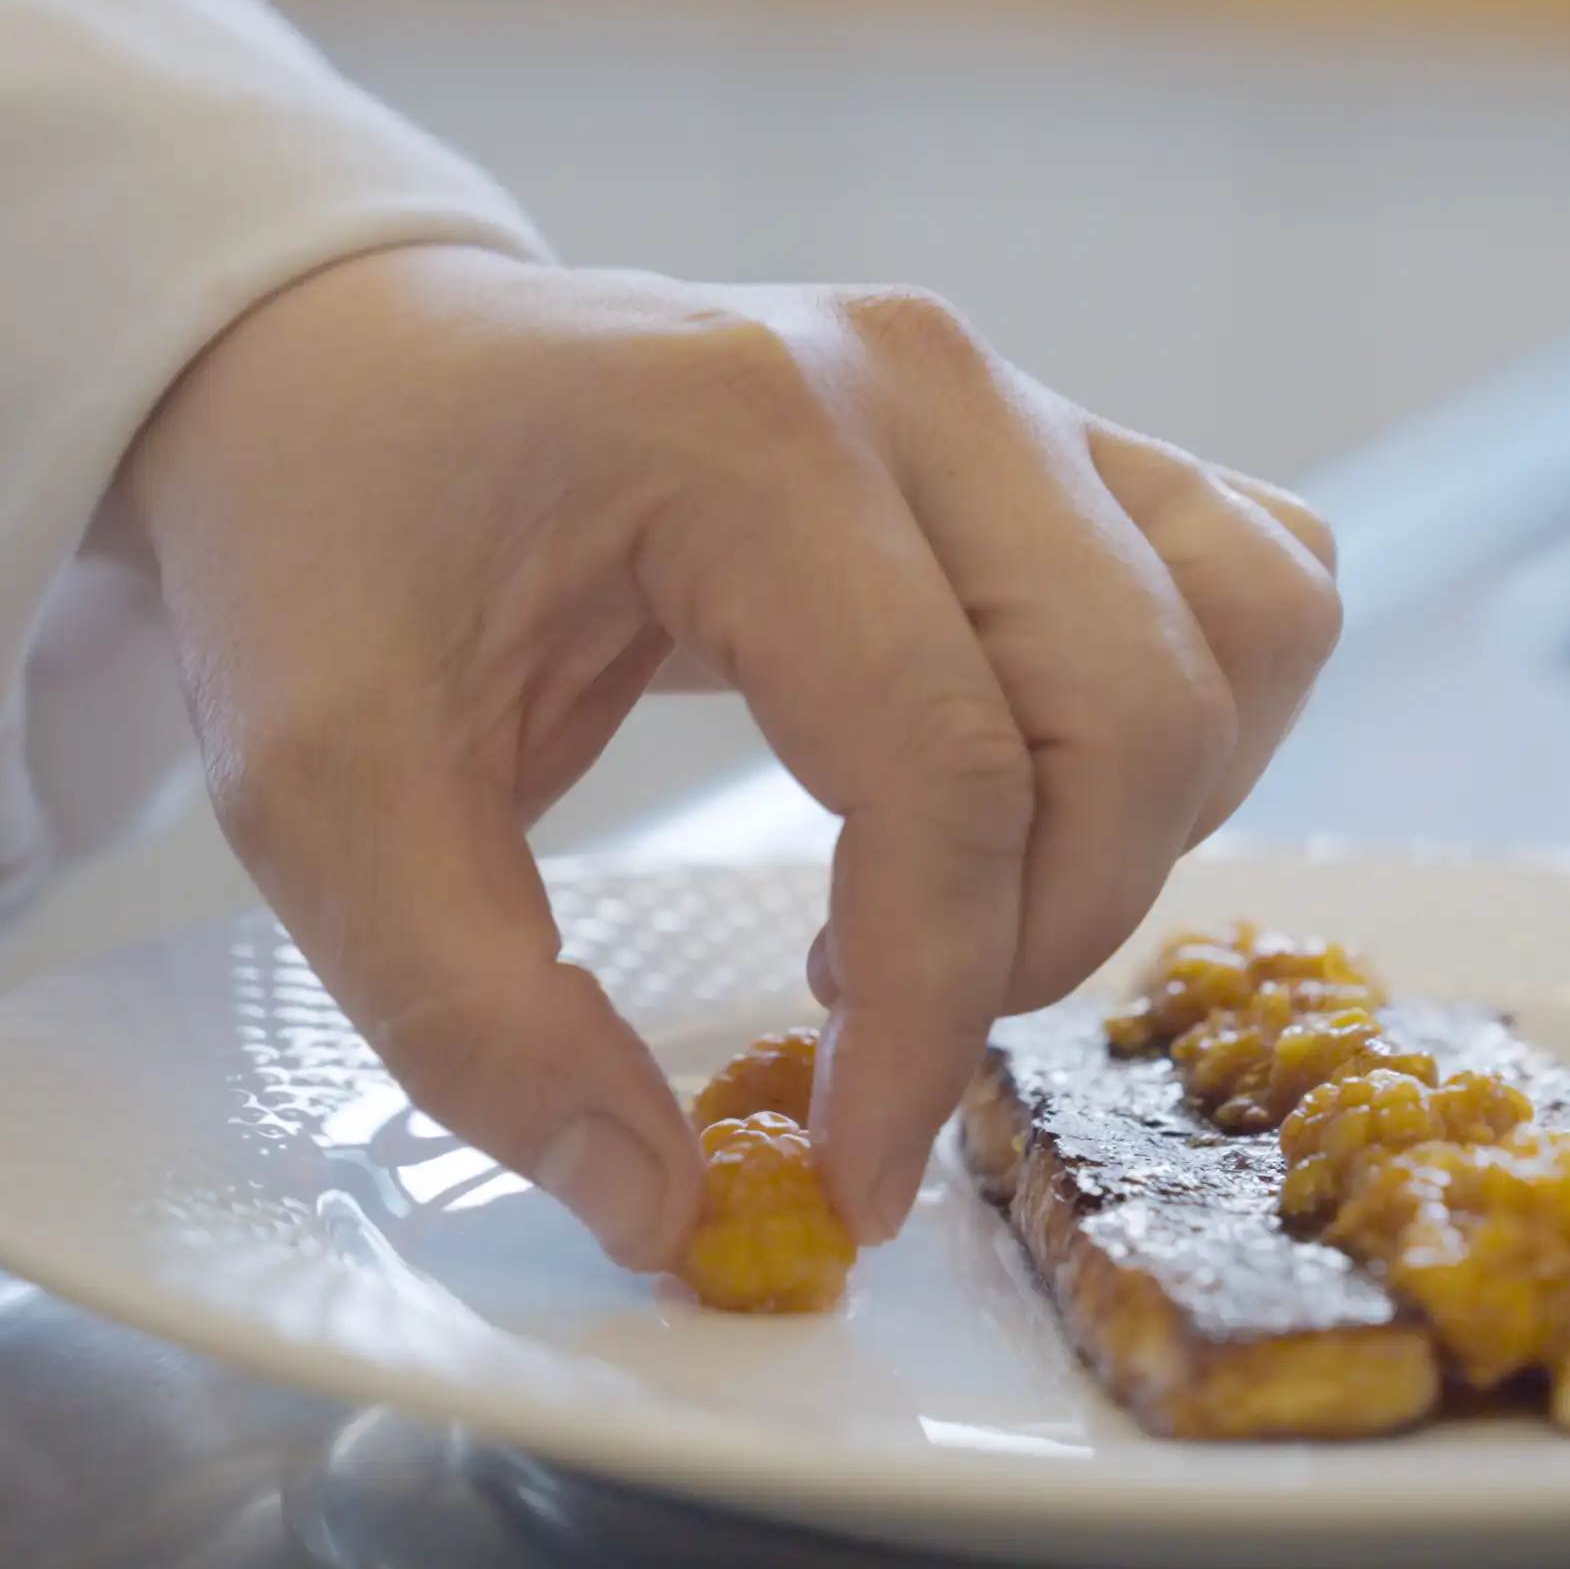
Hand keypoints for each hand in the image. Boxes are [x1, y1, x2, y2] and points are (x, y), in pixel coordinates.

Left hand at [112, 248, 1339, 1265]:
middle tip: (882, 1039)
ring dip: (1143, 834)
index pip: (942, 765)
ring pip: (1240, 642)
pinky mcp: (1064, 437)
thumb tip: (663, 1205)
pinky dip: (1200, 730)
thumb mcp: (315, 793)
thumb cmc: (333, 546)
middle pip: (1130, 716)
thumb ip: (470, 1016)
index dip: (931, 1012)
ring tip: (954, 908)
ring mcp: (1015, 394)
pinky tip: (1044, 801)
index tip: (853, 1172)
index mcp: (745, 433)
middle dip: (1039, 942)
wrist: (345, 363)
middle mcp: (922, 385)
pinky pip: (1254, 585)